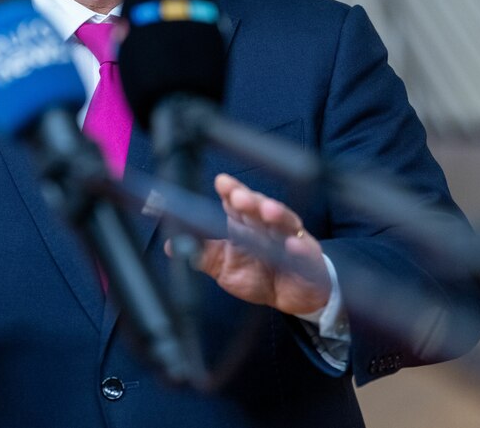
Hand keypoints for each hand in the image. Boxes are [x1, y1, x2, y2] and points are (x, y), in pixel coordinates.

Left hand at [192, 173, 330, 315]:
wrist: (294, 296)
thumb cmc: (259, 275)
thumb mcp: (225, 267)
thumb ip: (202, 254)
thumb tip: (170, 244)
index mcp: (247, 225)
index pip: (237, 203)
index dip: (231, 191)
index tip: (222, 182)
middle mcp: (268, 226)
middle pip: (259, 207)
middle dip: (250, 199)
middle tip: (238, 196)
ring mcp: (290, 239)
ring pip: (284, 222)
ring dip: (276, 214)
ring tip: (266, 210)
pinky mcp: (308, 259)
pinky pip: (304, 252)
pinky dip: (300, 248)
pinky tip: (293, 245)